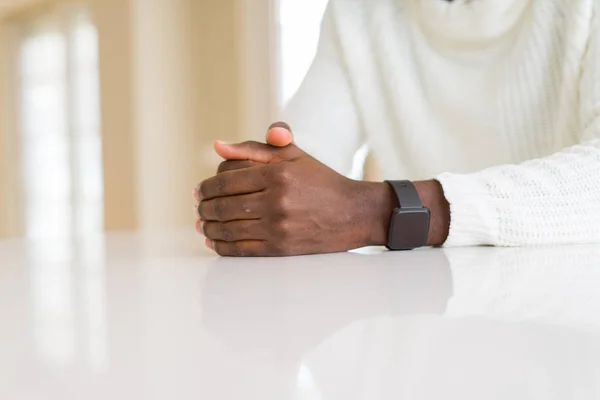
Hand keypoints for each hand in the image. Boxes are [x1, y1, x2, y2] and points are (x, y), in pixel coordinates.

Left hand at [195, 134, 396, 256]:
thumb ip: (254, 148)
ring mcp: (278, 227)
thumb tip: (217, 146)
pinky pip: (241, 250)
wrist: (353, 213)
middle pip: (224, 207)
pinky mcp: (281, 248)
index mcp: (277, 174)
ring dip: (208, 227)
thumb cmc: (321, 181)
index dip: (206, 187)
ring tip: (202, 224)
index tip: (199, 190)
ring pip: (228, 229)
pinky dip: (221, 246)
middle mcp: (277, 201)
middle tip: (198, 207)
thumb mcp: (292, 156)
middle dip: (204, 208)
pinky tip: (214, 241)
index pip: (226, 181)